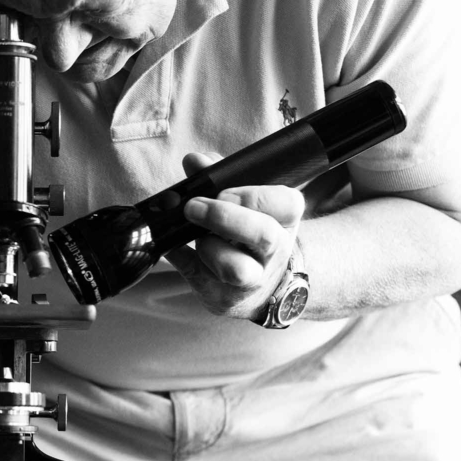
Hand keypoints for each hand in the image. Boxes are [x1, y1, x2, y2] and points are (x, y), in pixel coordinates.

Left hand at [161, 152, 305, 318]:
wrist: (261, 287)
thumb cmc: (246, 234)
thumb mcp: (244, 205)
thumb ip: (219, 178)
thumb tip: (195, 161)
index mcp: (284, 223)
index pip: (288, 203)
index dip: (255, 196)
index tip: (225, 191)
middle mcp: (273, 254)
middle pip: (263, 235)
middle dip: (224, 217)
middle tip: (194, 206)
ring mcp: (251, 281)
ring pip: (235, 268)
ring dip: (206, 246)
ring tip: (194, 237)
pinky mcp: (223, 299)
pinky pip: (195, 277)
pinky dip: (178, 256)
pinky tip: (172, 245)